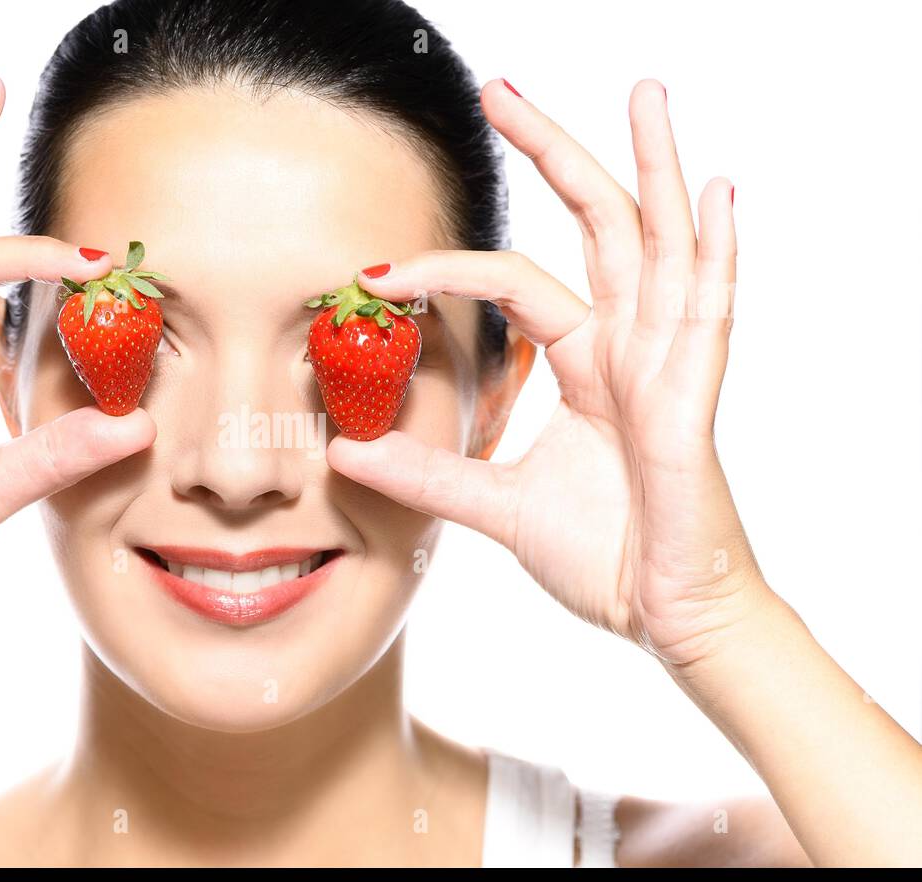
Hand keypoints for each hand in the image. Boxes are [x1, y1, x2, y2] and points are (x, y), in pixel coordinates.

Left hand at [329, 79, 765, 665]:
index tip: (376, 273)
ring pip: (659, 244)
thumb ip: (426, 473)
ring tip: (644, 93)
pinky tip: (713, 196)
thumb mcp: (493, 504)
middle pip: (597, 225)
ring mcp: (668, 365)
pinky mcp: (692, 400)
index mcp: (589, 362)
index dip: (445, 269)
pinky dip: (714, 253)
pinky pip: (709, 313)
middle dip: (556, 152)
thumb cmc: (601, 556)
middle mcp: (630, 347)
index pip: (514, 282)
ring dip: (652, 167)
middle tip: (505, 90)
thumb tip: (344, 452)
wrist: (660, 616)